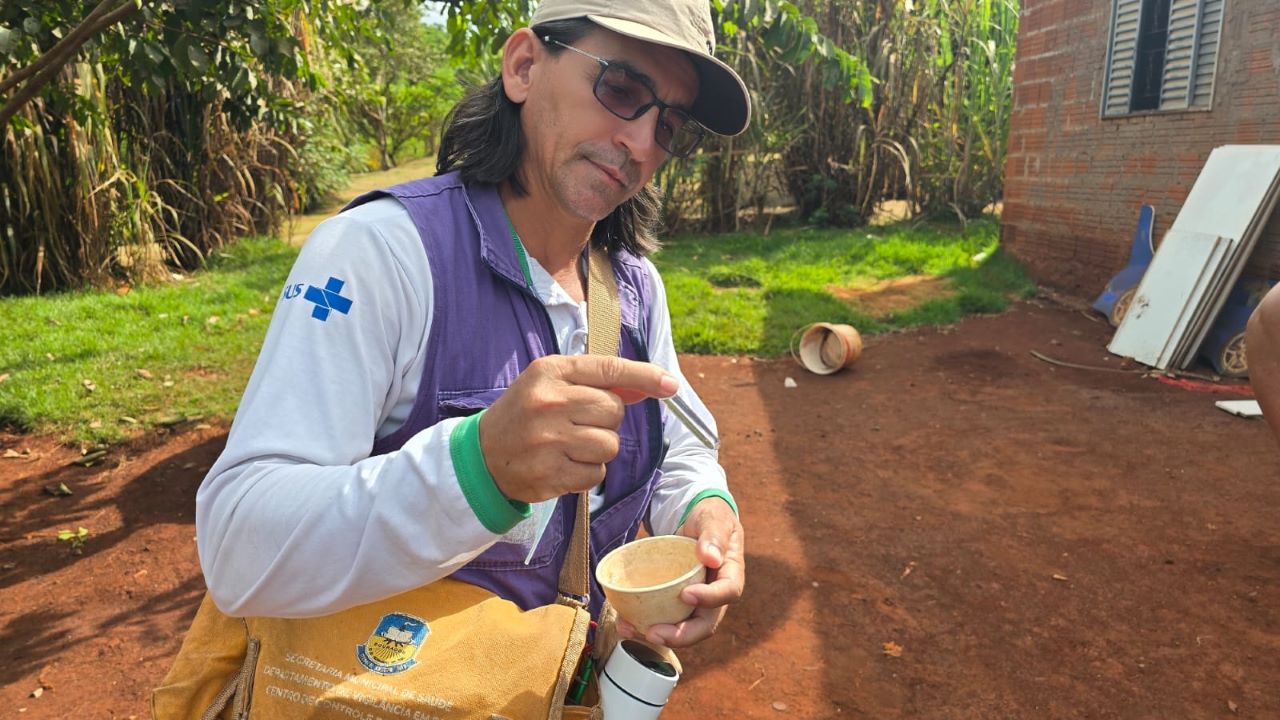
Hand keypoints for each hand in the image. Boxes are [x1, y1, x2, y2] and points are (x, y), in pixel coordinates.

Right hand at [479, 355, 677, 502]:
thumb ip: (598, 381)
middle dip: (607, 420)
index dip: (644, 376)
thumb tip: (650, 385)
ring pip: (610, 445)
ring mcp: (548, 441)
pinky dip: (588, 472)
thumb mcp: (552, 383)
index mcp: (550, 371)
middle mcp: (549, 403)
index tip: (671, 385)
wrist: (482, 456)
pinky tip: (564, 464)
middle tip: (579, 423)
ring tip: (571, 445)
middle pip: (614, 411)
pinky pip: (597, 473)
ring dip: (599, 449)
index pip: (609, 369)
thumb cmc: (525, 413)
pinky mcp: (549, 474)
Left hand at [618, 497, 744, 647]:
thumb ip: (714, 535)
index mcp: (730, 574)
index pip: (727, 593)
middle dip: (681, 635)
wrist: (696, 520)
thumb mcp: (714, 519)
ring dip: (657, 634)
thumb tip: (711, 557)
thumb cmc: (710, 518)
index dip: (709, 599)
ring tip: (629, 628)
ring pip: (682, 628)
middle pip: (704, 624)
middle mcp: (715, 595)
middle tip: (655, 633)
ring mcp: (695, 603)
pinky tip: (625, 622)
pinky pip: (664, 619)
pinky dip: (644, 623)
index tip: (686, 595)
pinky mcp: (676, 603)